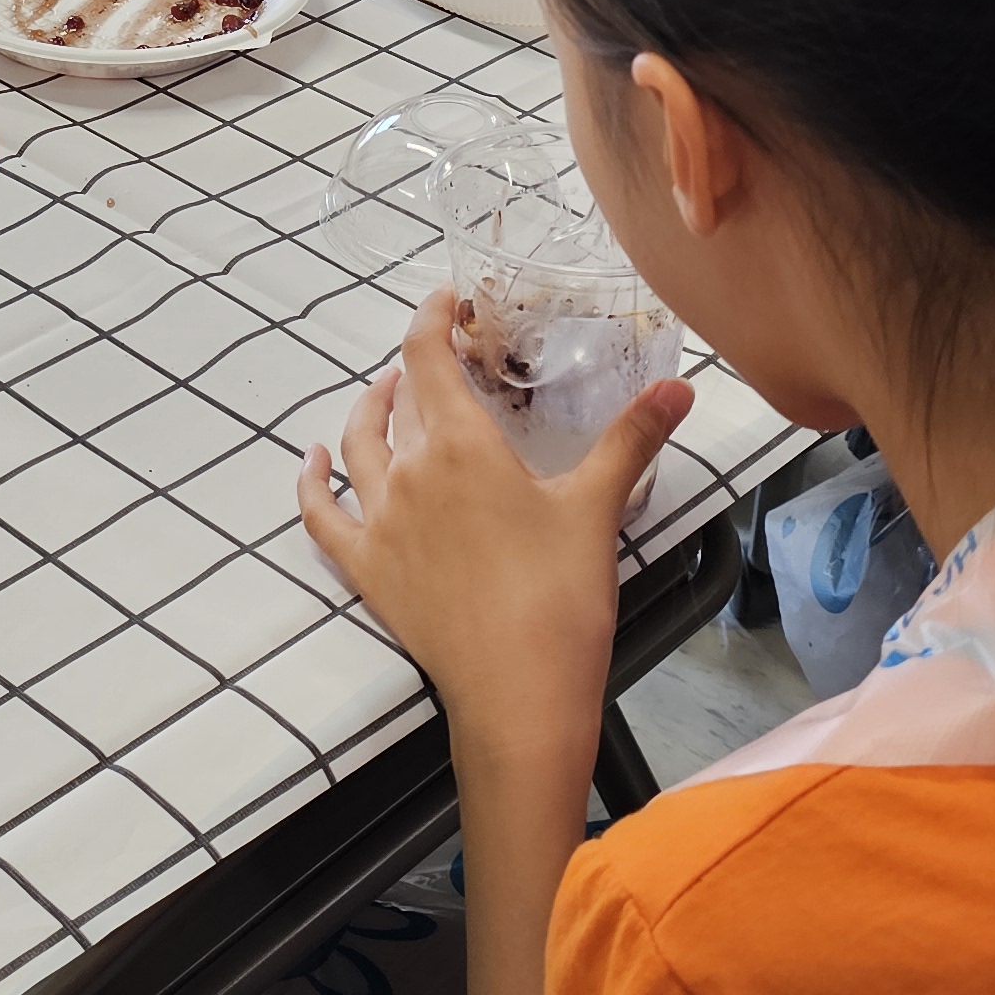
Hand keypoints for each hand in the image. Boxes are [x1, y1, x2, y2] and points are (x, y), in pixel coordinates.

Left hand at [297, 290, 693, 796]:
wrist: (519, 695)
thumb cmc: (562, 598)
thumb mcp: (598, 507)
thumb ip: (633, 438)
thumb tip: (681, 387)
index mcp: (461, 446)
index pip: (429, 356)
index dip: (432, 318)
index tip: (449, 299)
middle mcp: (408, 473)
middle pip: (400, 402)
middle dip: (419, 369)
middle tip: (445, 357)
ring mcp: (380, 523)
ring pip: (358, 446)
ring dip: (369, 412)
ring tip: (387, 394)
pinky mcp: (366, 570)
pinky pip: (322, 516)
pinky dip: (313, 483)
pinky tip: (313, 462)